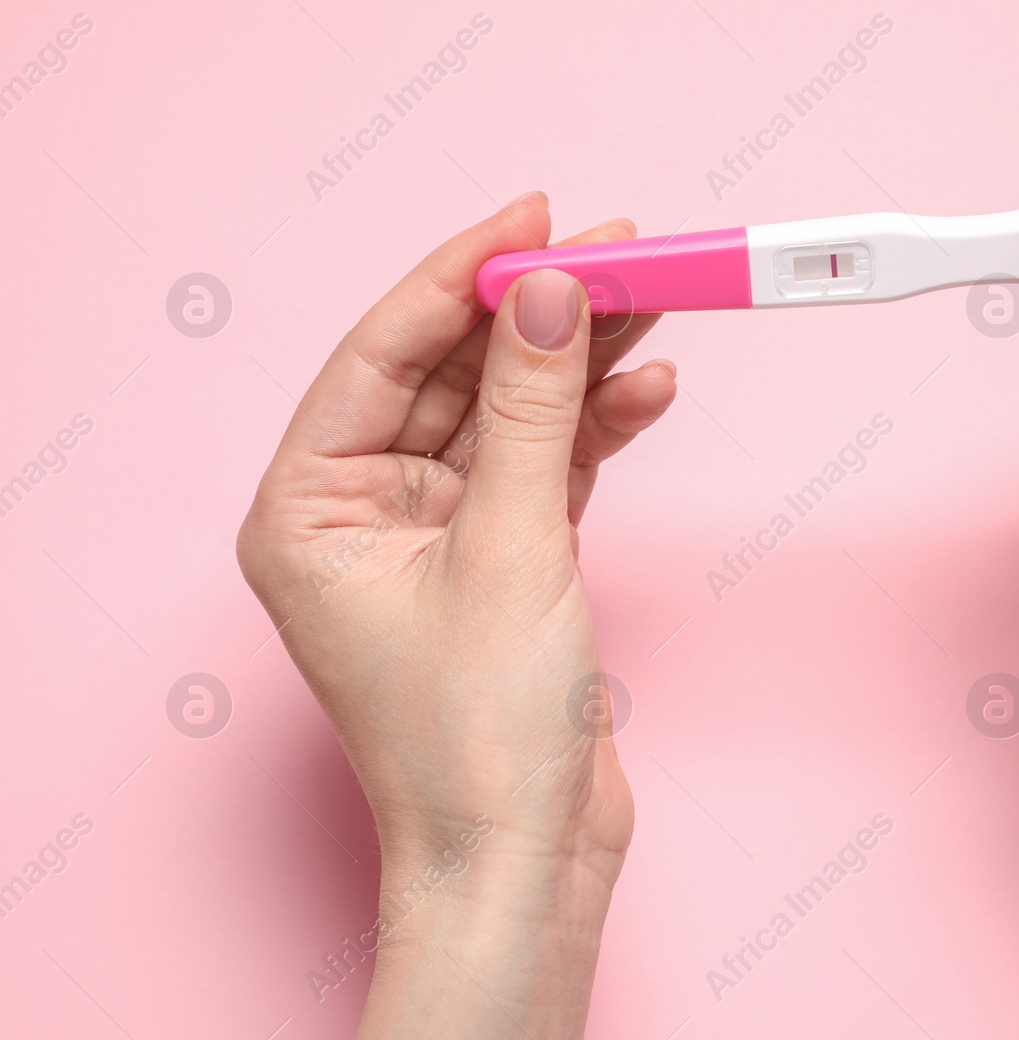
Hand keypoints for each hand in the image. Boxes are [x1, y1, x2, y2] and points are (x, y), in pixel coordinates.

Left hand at [236, 193, 674, 1037]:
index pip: (384, 352)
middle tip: (620, 251)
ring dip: (579, 362)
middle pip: (456, 373)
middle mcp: (363, 513)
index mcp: (310, 508)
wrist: (527, 856)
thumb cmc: (479, 736)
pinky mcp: (504, 561)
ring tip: (654, 301)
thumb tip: (549, 291)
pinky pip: (547, 465)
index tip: (535, 215)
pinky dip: (597, 429)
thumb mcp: (509, 549)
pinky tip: (648, 388)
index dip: (460, 273)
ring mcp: (438, 536)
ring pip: (511, 414)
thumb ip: (529, 410)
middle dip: (537, 312)